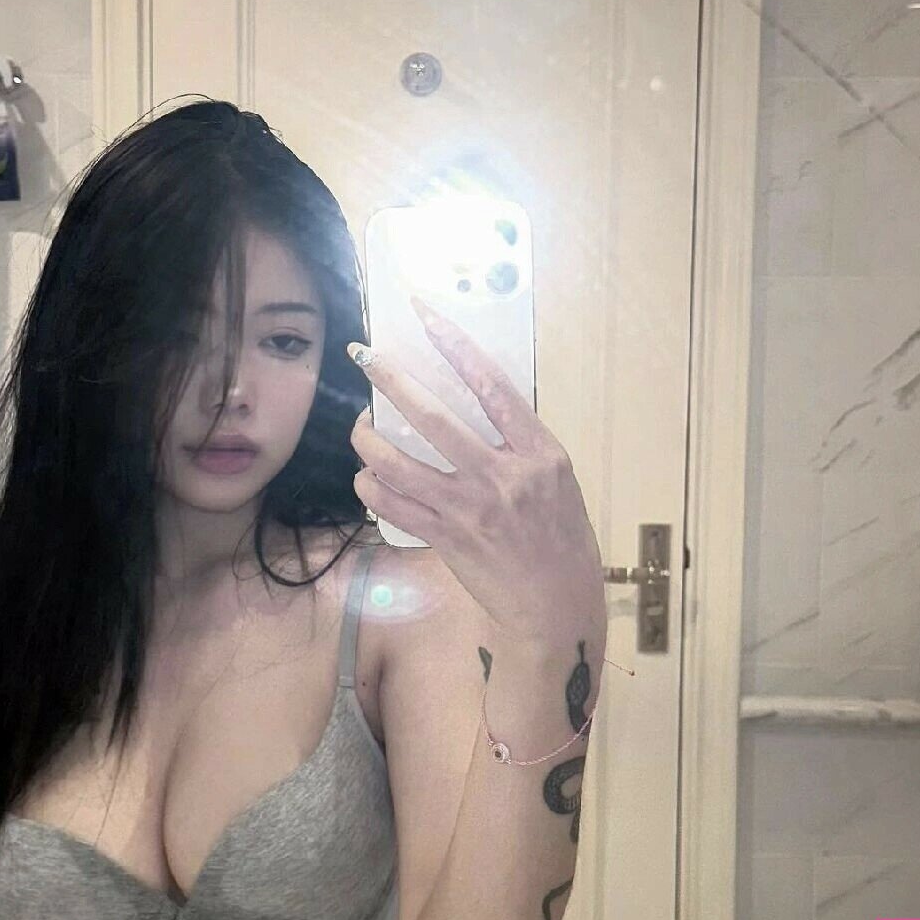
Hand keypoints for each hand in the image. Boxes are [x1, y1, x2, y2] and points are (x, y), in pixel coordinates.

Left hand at [346, 296, 605, 641]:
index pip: (492, 385)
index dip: (455, 345)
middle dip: (391, 380)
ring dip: (367, 439)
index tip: (425, 316)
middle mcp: (504, 477)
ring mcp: (470, 509)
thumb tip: (471, 401)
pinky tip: (367, 475)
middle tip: (364, 356)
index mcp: (540, 453)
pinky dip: (370, 485)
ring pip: (397, 464)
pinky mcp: (445, 538)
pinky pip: (391, 505)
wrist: (557, 604)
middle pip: (433, 417)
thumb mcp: (556, 479)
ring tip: (359, 426)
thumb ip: (518, 442)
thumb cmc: (560, 537)